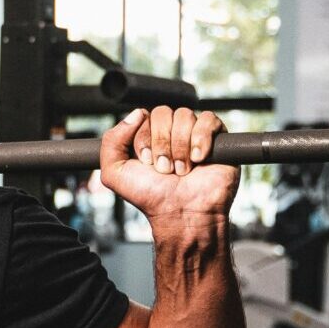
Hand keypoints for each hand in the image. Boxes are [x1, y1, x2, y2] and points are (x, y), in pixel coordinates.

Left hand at [98, 106, 238, 229]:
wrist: (182, 214)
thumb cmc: (151, 196)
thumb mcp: (115, 173)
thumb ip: (111, 141)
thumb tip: (137, 113)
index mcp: (147, 136)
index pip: (143, 116)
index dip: (144, 139)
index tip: (147, 163)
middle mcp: (170, 132)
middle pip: (163, 113)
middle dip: (161, 144)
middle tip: (165, 169)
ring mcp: (193, 133)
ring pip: (185, 115)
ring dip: (180, 147)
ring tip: (182, 170)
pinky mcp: (217, 138)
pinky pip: (209, 119)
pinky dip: (201, 138)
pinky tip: (199, 159)